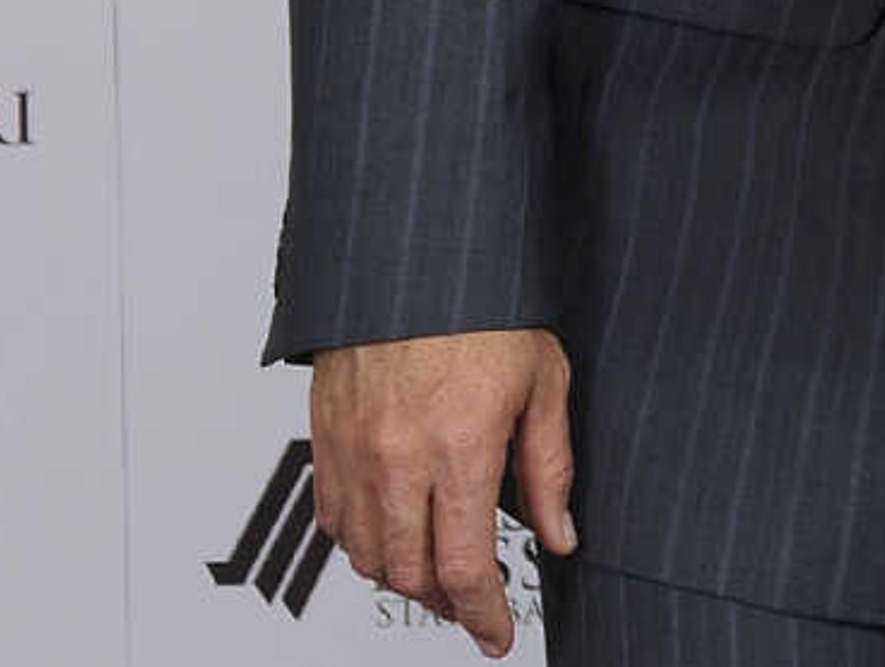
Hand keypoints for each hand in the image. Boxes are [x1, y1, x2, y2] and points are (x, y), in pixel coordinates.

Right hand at [309, 328, 572, 656]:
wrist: (417, 255)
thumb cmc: (486, 306)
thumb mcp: (544, 379)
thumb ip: (550, 467)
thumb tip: (560, 532)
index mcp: (459, 446)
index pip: (466, 568)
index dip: (484, 616)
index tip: (495, 634)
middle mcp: (398, 457)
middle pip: (411, 573)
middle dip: (446, 603)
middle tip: (473, 603)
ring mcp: (354, 449)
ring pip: (364, 554)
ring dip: (401, 575)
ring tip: (434, 571)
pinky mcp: (325, 435)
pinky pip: (332, 517)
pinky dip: (359, 539)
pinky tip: (390, 530)